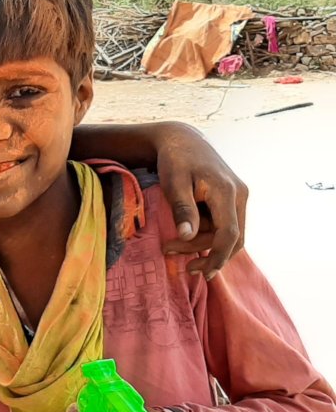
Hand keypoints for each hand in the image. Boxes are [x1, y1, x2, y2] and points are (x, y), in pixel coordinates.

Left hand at [154, 122, 247, 279]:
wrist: (182, 139)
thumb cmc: (175, 160)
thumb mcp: (174, 183)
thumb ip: (182, 209)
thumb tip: (187, 236)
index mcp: (227, 192)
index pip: (230, 234)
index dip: (217, 257)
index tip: (201, 272)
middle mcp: (240, 195)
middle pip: (231, 237)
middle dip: (207, 254)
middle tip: (174, 258)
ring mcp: (238, 196)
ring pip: (229, 233)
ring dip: (204, 245)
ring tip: (171, 247)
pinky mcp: (232, 197)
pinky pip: (225, 224)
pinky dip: (208, 235)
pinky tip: (187, 239)